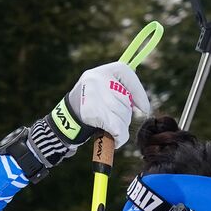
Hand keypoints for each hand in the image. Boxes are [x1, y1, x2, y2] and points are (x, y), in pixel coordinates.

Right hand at [25, 63, 151, 171]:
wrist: (66, 120)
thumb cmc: (92, 104)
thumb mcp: (103, 88)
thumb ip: (121, 88)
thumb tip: (143, 105)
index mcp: (102, 71)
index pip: (128, 74)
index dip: (139, 92)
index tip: (143, 109)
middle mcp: (97, 79)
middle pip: (126, 101)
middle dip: (126, 114)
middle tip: (115, 118)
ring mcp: (94, 95)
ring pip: (124, 115)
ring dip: (122, 126)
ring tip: (110, 126)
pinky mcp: (93, 113)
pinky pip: (118, 128)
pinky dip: (120, 137)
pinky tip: (116, 139)